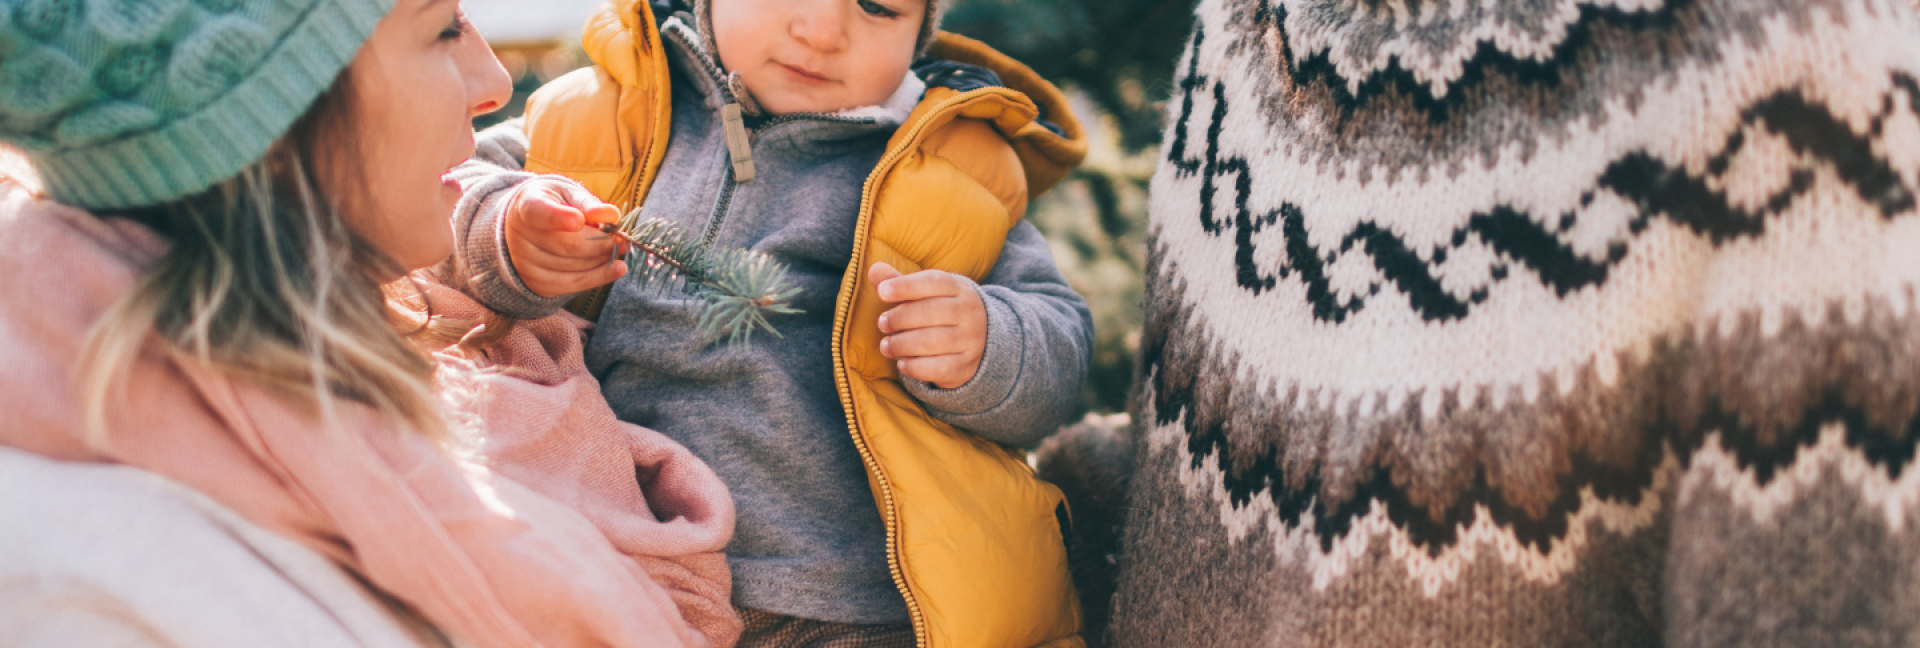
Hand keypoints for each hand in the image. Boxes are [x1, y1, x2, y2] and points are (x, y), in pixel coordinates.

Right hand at [503, 177, 626, 297]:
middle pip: (566, 244)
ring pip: (573, 266)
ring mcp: (525, 262)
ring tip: (619, 248)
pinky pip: (573, 284)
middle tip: (623, 238)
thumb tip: (611, 215)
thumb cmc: (558, 204)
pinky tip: (617, 268)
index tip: (578, 220)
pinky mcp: (538, 283)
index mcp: (527, 205)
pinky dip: (599, 277)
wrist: (533, 226)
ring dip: (602, 259)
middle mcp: (519, 235)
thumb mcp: (570, 194)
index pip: (538, 212)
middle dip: (600, 243)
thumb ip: (588, 203)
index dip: (558, 217)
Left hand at [869, 262, 987, 388]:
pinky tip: (902, 363)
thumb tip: (874, 269)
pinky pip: (940, 368)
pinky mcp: (966, 366)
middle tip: (882, 323)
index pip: (933, 282)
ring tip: (886, 346)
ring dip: (903, 344)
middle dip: (901, 318)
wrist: (982, 341)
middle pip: (932, 312)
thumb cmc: (942, 310)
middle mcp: (969, 312)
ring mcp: (971, 340)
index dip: (906, 286)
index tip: (882, 292)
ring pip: (934, 342)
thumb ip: (899, 283)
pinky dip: (916, 367)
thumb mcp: (926, 293)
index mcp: (959, 288)